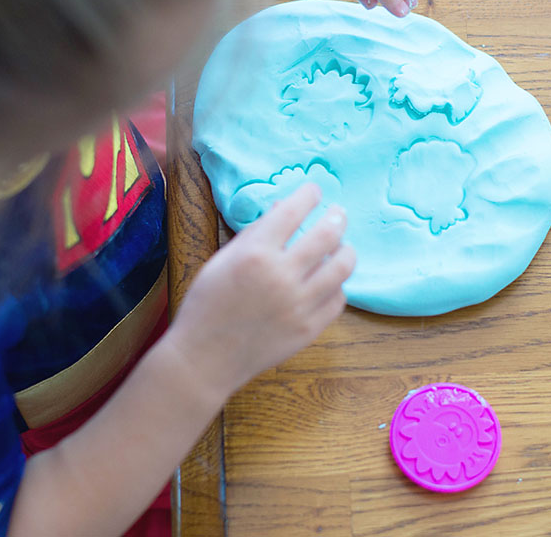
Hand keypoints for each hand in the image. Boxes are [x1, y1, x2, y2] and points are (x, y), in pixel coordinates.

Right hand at [167, 184, 355, 396]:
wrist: (205, 358)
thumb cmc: (207, 305)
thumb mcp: (221, 260)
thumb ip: (254, 233)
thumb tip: (283, 208)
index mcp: (255, 253)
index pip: (293, 211)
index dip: (308, 195)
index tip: (314, 191)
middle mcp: (281, 276)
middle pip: (327, 234)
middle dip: (337, 216)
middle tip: (338, 213)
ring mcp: (299, 305)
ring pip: (342, 267)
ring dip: (346, 250)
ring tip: (342, 246)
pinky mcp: (309, 329)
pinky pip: (338, 300)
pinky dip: (337, 286)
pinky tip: (330, 281)